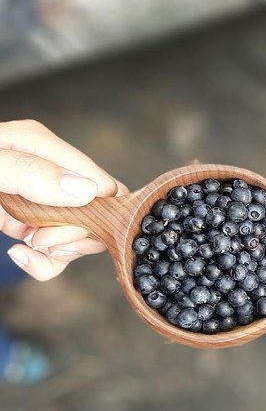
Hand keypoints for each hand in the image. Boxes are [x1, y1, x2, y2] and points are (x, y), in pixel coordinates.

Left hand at [0, 119, 127, 279]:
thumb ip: (31, 173)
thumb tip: (89, 191)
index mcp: (43, 147)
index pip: (102, 183)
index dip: (97, 214)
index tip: (61, 230)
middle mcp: (48, 173)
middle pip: (99, 213)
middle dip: (77, 235)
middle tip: (40, 240)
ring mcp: (38, 201)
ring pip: (80, 236)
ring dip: (59, 252)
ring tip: (26, 246)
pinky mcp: (25, 225)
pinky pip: (54, 252)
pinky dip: (43, 263)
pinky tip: (19, 255)